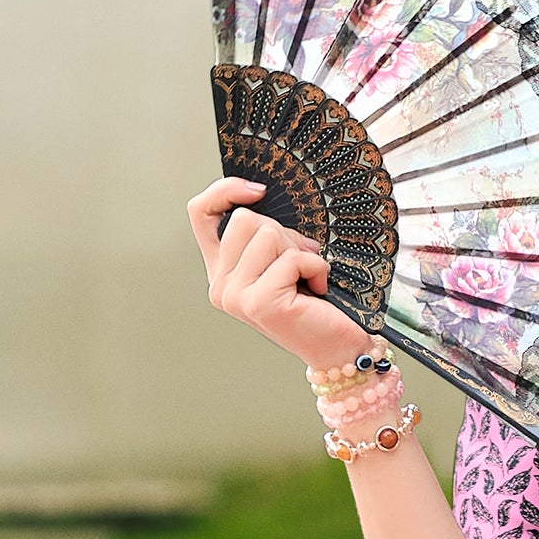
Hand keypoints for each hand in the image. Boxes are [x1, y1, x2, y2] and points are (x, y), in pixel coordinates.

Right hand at [191, 175, 369, 367]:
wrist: (337, 347)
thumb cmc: (315, 304)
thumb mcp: (282, 259)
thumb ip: (265, 235)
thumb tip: (264, 197)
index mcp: (222, 272)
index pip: (200, 213)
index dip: (224, 191)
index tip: (258, 191)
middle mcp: (221, 286)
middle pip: (245, 219)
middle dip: (282, 232)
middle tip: (300, 262)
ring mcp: (236, 296)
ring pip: (267, 234)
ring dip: (299, 250)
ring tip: (308, 277)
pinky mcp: (260, 303)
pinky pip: (291, 258)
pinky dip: (315, 266)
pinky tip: (318, 288)